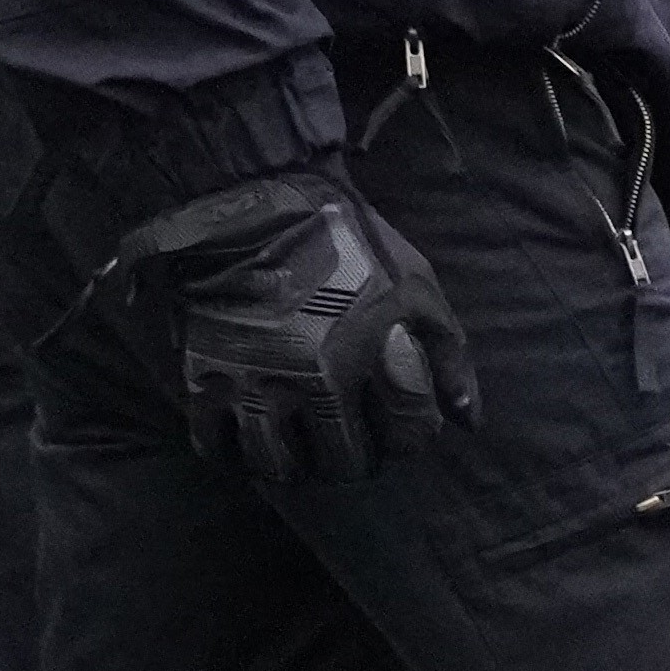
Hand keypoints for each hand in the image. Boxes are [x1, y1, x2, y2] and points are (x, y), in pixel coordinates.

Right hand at [114, 164, 478, 481]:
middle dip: (357, 457)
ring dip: (297, 464)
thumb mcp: (416, 286)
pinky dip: (234, 453)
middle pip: (346, 463)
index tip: (397, 419)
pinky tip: (250, 436)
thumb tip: (466, 420)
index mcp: (368, 358)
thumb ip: (447, 354)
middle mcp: (311, 382)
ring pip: (279, 467)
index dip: (410, 434)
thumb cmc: (347, 244)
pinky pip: (216, 449)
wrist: (253, 203)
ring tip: (301, 443)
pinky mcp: (203, 380)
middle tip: (350, 439)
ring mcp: (253, 384)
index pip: (407, 435)